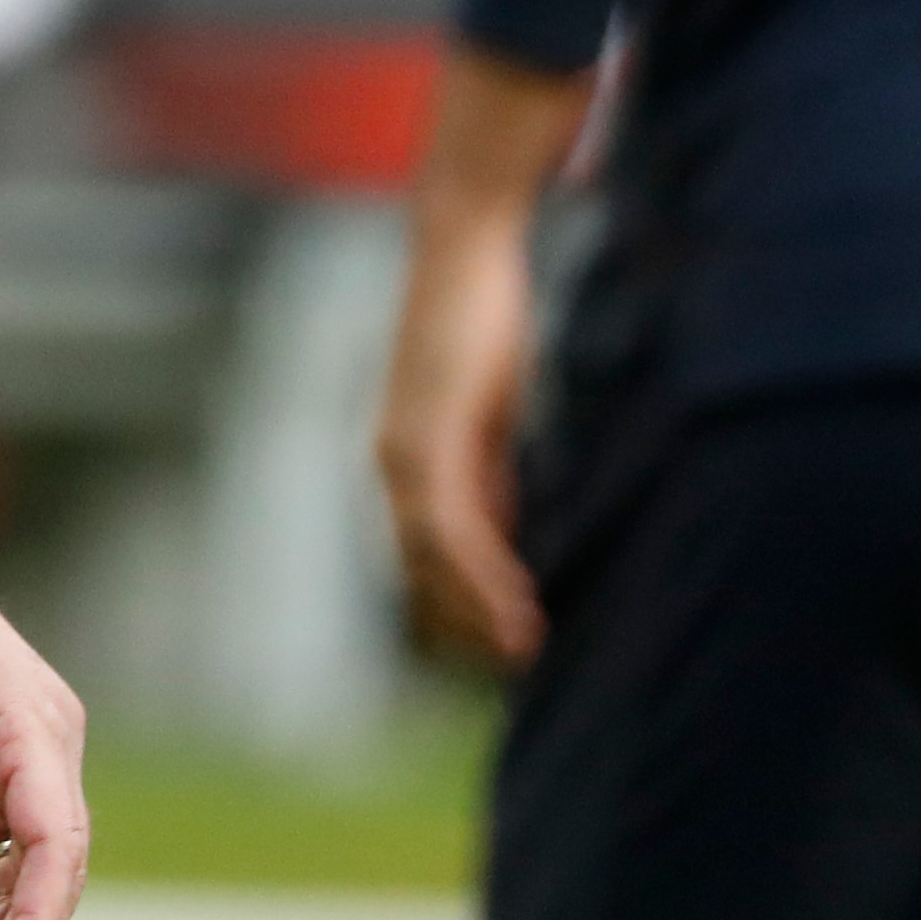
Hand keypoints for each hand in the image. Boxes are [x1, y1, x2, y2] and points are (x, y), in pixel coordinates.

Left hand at [372, 44, 599, 672]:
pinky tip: (519, 604)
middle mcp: (397, 460)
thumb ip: (495, 464)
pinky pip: (452, 522)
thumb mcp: (494, 408)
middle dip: (466, 622)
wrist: (463, 247)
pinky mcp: (427, 432)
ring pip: (434, 557)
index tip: (505, 646)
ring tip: (523, 651)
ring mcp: (405, 448)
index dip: (463, 604)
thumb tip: (513, 523)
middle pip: (422, 569)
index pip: (428, 555)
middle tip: (514, 671)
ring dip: (477, 608)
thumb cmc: (483, 320)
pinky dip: (482, 570)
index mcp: (413, 456)